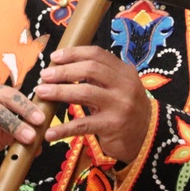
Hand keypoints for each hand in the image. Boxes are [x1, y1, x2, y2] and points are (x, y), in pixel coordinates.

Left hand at [35, 46, 150, 163]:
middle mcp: (124, 85)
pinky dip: (63, 129)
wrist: (148, 137)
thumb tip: (63, 66)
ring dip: (59, 91)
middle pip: (90, 69)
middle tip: (44, 75)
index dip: (73, 53)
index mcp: (124, 71)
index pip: (97, 54)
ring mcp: (119, 105)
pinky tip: (49, 133)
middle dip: (63, 71)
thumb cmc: (126, 109)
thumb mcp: (119, 87)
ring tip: (41, 93)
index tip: (54, 57)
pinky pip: (83, 125)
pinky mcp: (112, 126)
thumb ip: (99, 76)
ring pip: (84, 92)